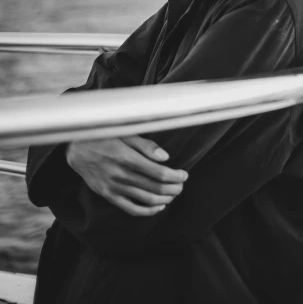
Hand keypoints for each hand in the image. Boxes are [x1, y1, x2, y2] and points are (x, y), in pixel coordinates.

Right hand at [65, 135, 187, 216]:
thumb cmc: (103, 137)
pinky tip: (158, 207)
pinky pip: (131, 208)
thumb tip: (165, 158)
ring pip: (146, 199)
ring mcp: (114, 188)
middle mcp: (121, 175)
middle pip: (155, 188)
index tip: (184, 174)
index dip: (175, 176)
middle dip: (173, 188)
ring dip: (164, 199)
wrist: (76, 150)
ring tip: (174, 194)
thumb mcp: (124, 134)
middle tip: (182, 184)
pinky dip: (147, 211)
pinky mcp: (108, 196)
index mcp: (127, 158)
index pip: (159, 172)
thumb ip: (146, 146)